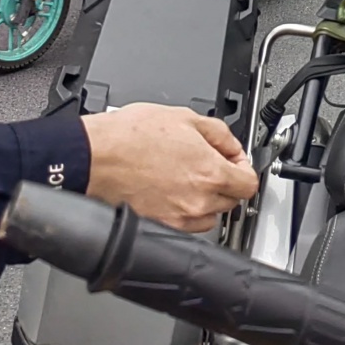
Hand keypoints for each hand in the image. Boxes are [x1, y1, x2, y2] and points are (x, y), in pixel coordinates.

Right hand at [84, 103, 257, 232]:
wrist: (95, 157)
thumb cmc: (130, 136)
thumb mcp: (184, 116)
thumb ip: (218, 133)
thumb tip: (230, 145)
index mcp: (210, 172)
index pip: (249, 184)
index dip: (244, 168)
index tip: (234, 160)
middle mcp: (198, 201)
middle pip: (231, 201)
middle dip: (224, 181)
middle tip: (206, 163)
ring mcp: (179, 219)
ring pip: (209, 216)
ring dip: (205, 199)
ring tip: (185, 177)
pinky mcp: (160, 228)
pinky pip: (185, 226)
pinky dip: (184, 212)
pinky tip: (169, 191)